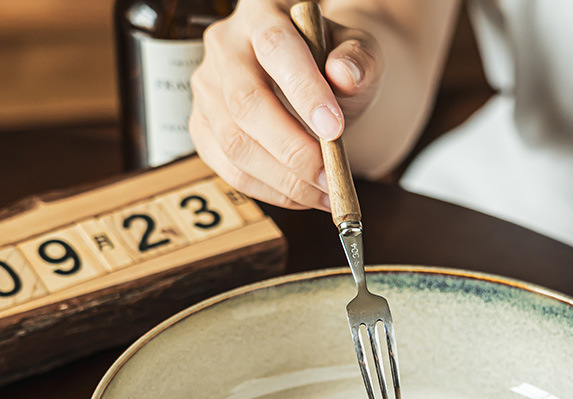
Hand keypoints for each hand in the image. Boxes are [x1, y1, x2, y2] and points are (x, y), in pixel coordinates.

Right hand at [189, 0, 381, 210]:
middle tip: (331, 178)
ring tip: (325, 193)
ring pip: (235, 145)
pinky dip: (271, 191)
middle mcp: (225, 46)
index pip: (277, 46)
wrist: (311, 82)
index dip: (304, 90)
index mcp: (262, 12)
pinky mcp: (203, 127)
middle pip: (246, 104)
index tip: (334, 130)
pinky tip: (302, 195)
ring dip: (285, 181)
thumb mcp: (357, 52)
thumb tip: (345, 75)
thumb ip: (359, 61)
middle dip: (293, 151)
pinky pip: (230, 170)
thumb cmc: (332, 63)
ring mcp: (207, 88)